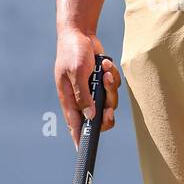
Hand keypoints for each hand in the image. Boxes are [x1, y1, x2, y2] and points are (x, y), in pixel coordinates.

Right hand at [55, 29, 120, 148]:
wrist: (80, 32)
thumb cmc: (73, 51)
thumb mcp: (76, 72)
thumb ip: (83, 95)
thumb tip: (89, 116)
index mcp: (69, 99)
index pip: (75, 125)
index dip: (79, 139)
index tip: (84, 150)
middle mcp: (81, 98)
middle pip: (98, 118)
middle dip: (107, 114)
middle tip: (109, 109)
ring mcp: (92, 90)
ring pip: (109, 102)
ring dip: (110, 88)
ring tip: (105, 71)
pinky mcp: (101, 82)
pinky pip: (113, 88)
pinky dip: (112, 77)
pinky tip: (105, 63)